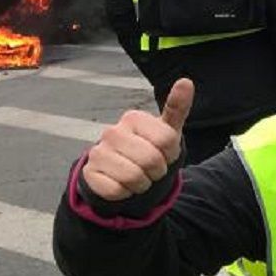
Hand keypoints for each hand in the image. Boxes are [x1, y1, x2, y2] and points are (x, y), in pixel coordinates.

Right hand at [81, 78, 193, 200]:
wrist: (121, 174)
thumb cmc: (148, 150)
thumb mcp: (166, 132)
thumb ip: (177, 109)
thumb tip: (186, 81)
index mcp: (133, 118)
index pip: (167, 141)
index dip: (171, 154)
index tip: (164, 153)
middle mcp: (112, 131)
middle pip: (152, 160)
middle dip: (158, 171)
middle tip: (151, 168)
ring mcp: (98, 151)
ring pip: (134, 177)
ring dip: (142, 184)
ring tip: (137, 176)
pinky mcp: (89, 173)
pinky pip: (117, 190)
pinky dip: (125, 193)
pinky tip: (121, 184)